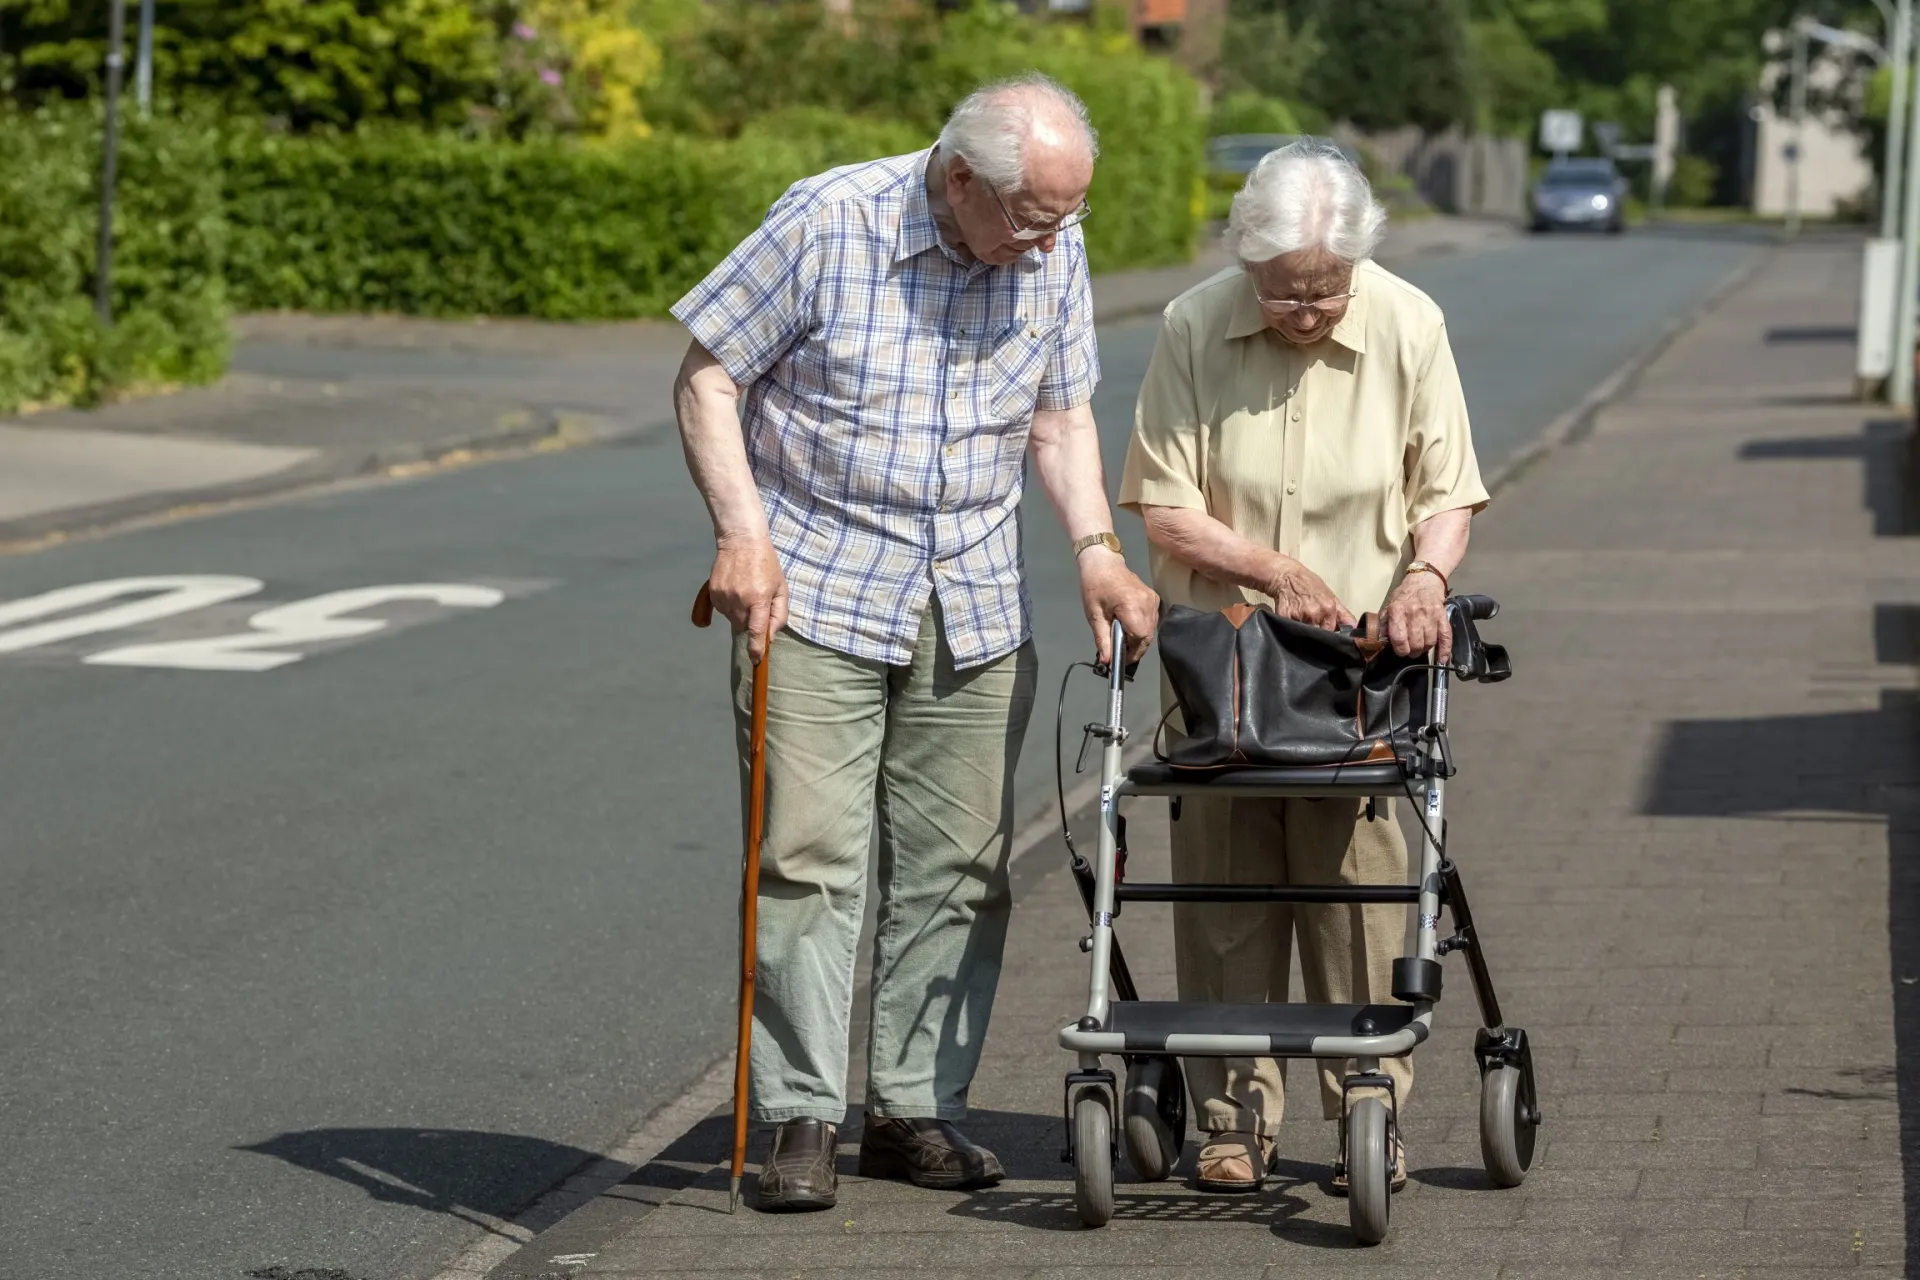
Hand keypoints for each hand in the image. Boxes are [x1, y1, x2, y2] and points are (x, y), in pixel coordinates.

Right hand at [709, 534, 787, 662]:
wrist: (741, 541)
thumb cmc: (766, 564)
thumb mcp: (781, 588)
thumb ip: (779, 614)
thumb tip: (770, 637)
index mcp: (759, 598)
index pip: (756, 631)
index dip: (756, 649)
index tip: (756, 661)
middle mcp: (739, 599)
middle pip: (744, 627)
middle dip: (751, 623)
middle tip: (756, 604)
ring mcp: (724, 596)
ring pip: (732, 620)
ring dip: (740, 614)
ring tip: (746, 592)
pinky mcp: (713, 592)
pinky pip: (722, 610)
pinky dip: (730, 606)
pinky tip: (735, 590)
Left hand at [1078, 547, 1158, 666]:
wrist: (1103, 562)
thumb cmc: (1095, 585)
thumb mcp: (1094, 615)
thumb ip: (1102, 639)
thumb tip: (1107, 660)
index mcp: (1132, 605)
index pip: (1140, 638)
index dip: (1131, 652)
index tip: (1119, 660)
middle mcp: (1148, 603)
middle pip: (1147, 636)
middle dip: (1134, 648)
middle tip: (1118, 652)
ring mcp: (1153, 600)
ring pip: (1150, 630)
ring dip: (1137, 639)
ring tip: (1120, 638)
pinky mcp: (1154, 599)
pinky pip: (1151, 621)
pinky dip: (1141, 628)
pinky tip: (1127, 626)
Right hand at [1262, 557, 1355, 630]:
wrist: (1286, 576)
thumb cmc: (1310, 585)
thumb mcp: (1331, 596)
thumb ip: (1343, 614)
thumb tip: (1355, 628)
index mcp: (1328, 609)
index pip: (1331, 632)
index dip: (1327, 633)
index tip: (1324, 630)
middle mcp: (1314, 613)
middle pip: (1317, 634)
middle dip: (1315, 632)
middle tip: (1310, 621)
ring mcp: (1298, 616)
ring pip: (1303, 634)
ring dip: (1302, 629)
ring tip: (1301, 617)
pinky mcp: (1284, 617)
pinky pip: (1290, 629)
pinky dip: (1290, 626)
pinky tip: (1291, 616)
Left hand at [1382, 571, 1450, 661]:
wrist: (1424, 580)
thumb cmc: (1405, 595)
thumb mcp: (1389, 607)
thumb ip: (1384, 625)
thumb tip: (1380, 642)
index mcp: (1398, 611)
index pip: (1399, 638)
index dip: (1400, 650)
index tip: (1400, 651)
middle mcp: (1415, 613)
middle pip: (1415, 643)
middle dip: (1412, 652)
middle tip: (1411, 650)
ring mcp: (1431, 615)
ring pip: (1429, 642)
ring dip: (1424, 649)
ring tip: (1421, 647)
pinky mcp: (1443, 617)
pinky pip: (1446, 637)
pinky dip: (1445, 650)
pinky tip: (1442, 659)